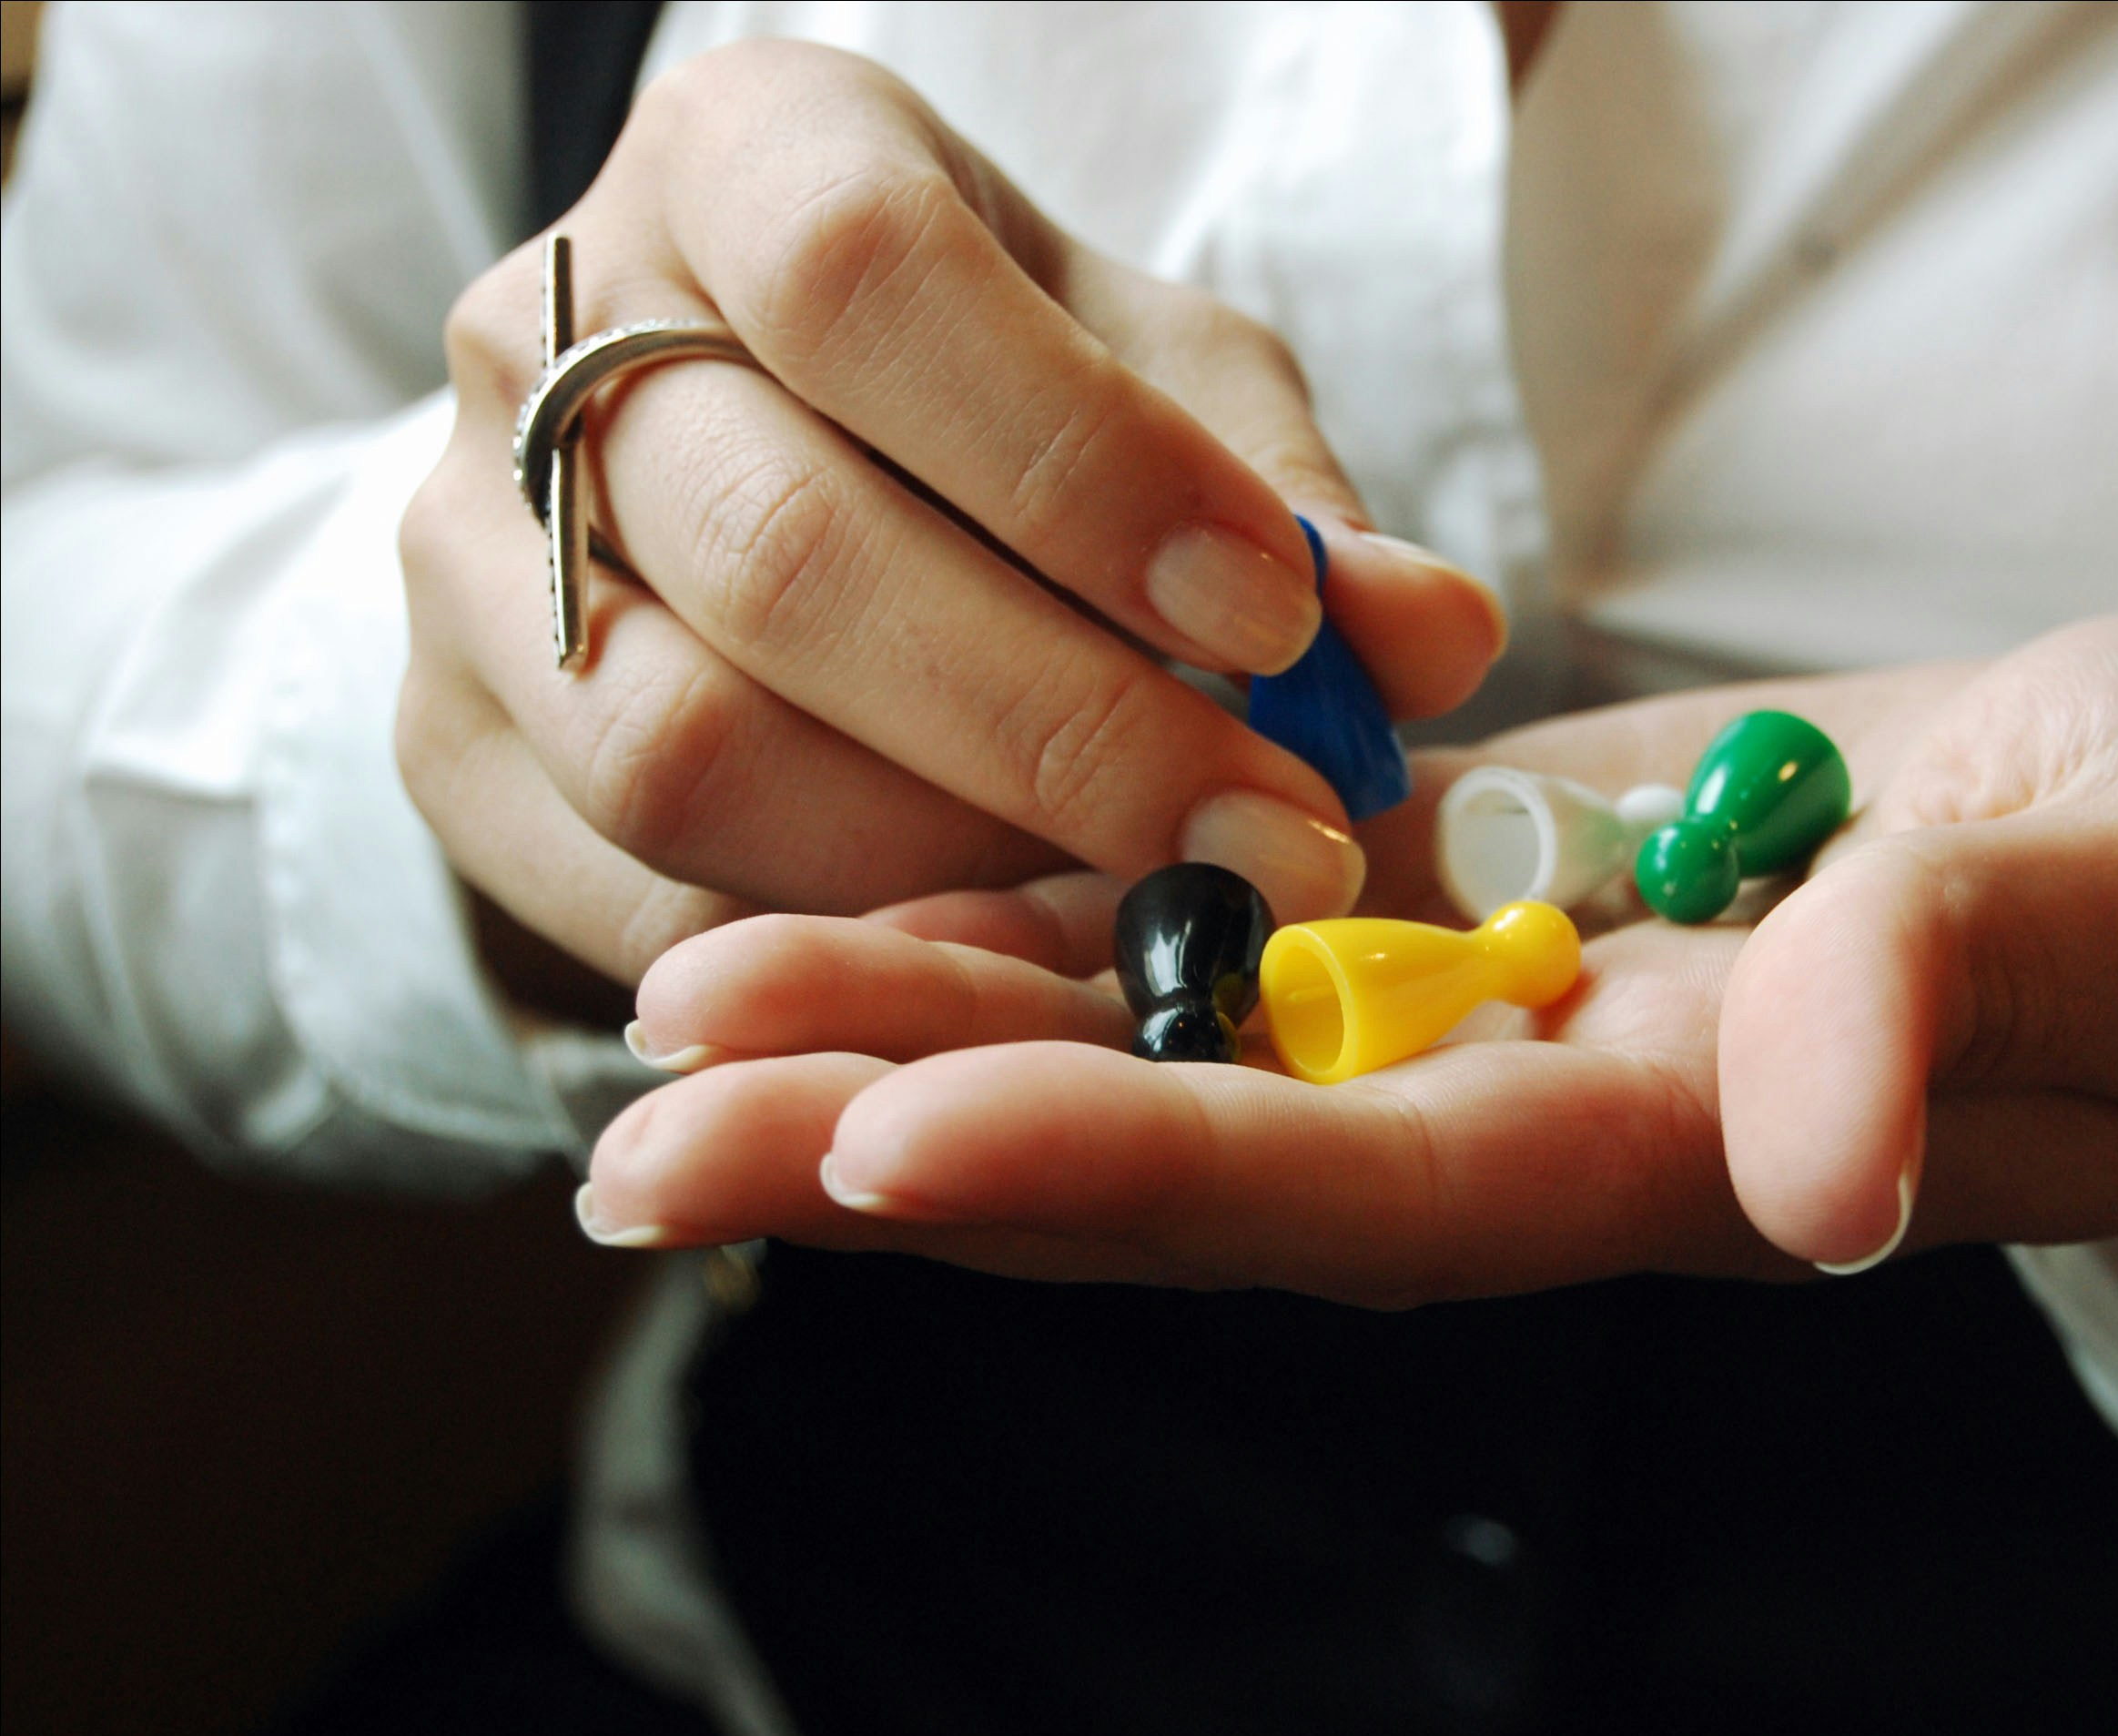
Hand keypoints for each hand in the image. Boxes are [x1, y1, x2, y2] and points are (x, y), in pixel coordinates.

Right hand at [398, 41, 1500, 988]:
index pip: (868, 279)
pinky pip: (636, 892)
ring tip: (1144, 901)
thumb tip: (1428, 638)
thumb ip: (1282, 499)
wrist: (730, 472)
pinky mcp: (446, 739)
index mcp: (742, 160)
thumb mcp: (1151, 387)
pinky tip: (1002, 949)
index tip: (1273, 622)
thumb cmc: (983, 402)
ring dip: (950, 862)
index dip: (1081, 469)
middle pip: (784, 550)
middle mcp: (551, 333)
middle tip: (1268, 840)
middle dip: (1061, 728)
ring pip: (687, 748)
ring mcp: (464, 548)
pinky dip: (841, 948)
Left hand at [580, 661, 1974, 1300]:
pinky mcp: (1449, 900)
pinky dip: (1029, 917)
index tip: (897, 1142)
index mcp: (1673, 1152)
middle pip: (1183, 1165)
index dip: (1135, 1170)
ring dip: (908, 1035)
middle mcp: (1524, 1123)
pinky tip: (852, 895)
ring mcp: (1469, 1018)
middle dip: (914, 1148)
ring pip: (1151, 1051)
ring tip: (668, 1015)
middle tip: (639, 1134)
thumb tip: (1823, 1166)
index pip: (1368, 1197)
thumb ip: (1970, 1003)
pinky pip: (1205, 925)